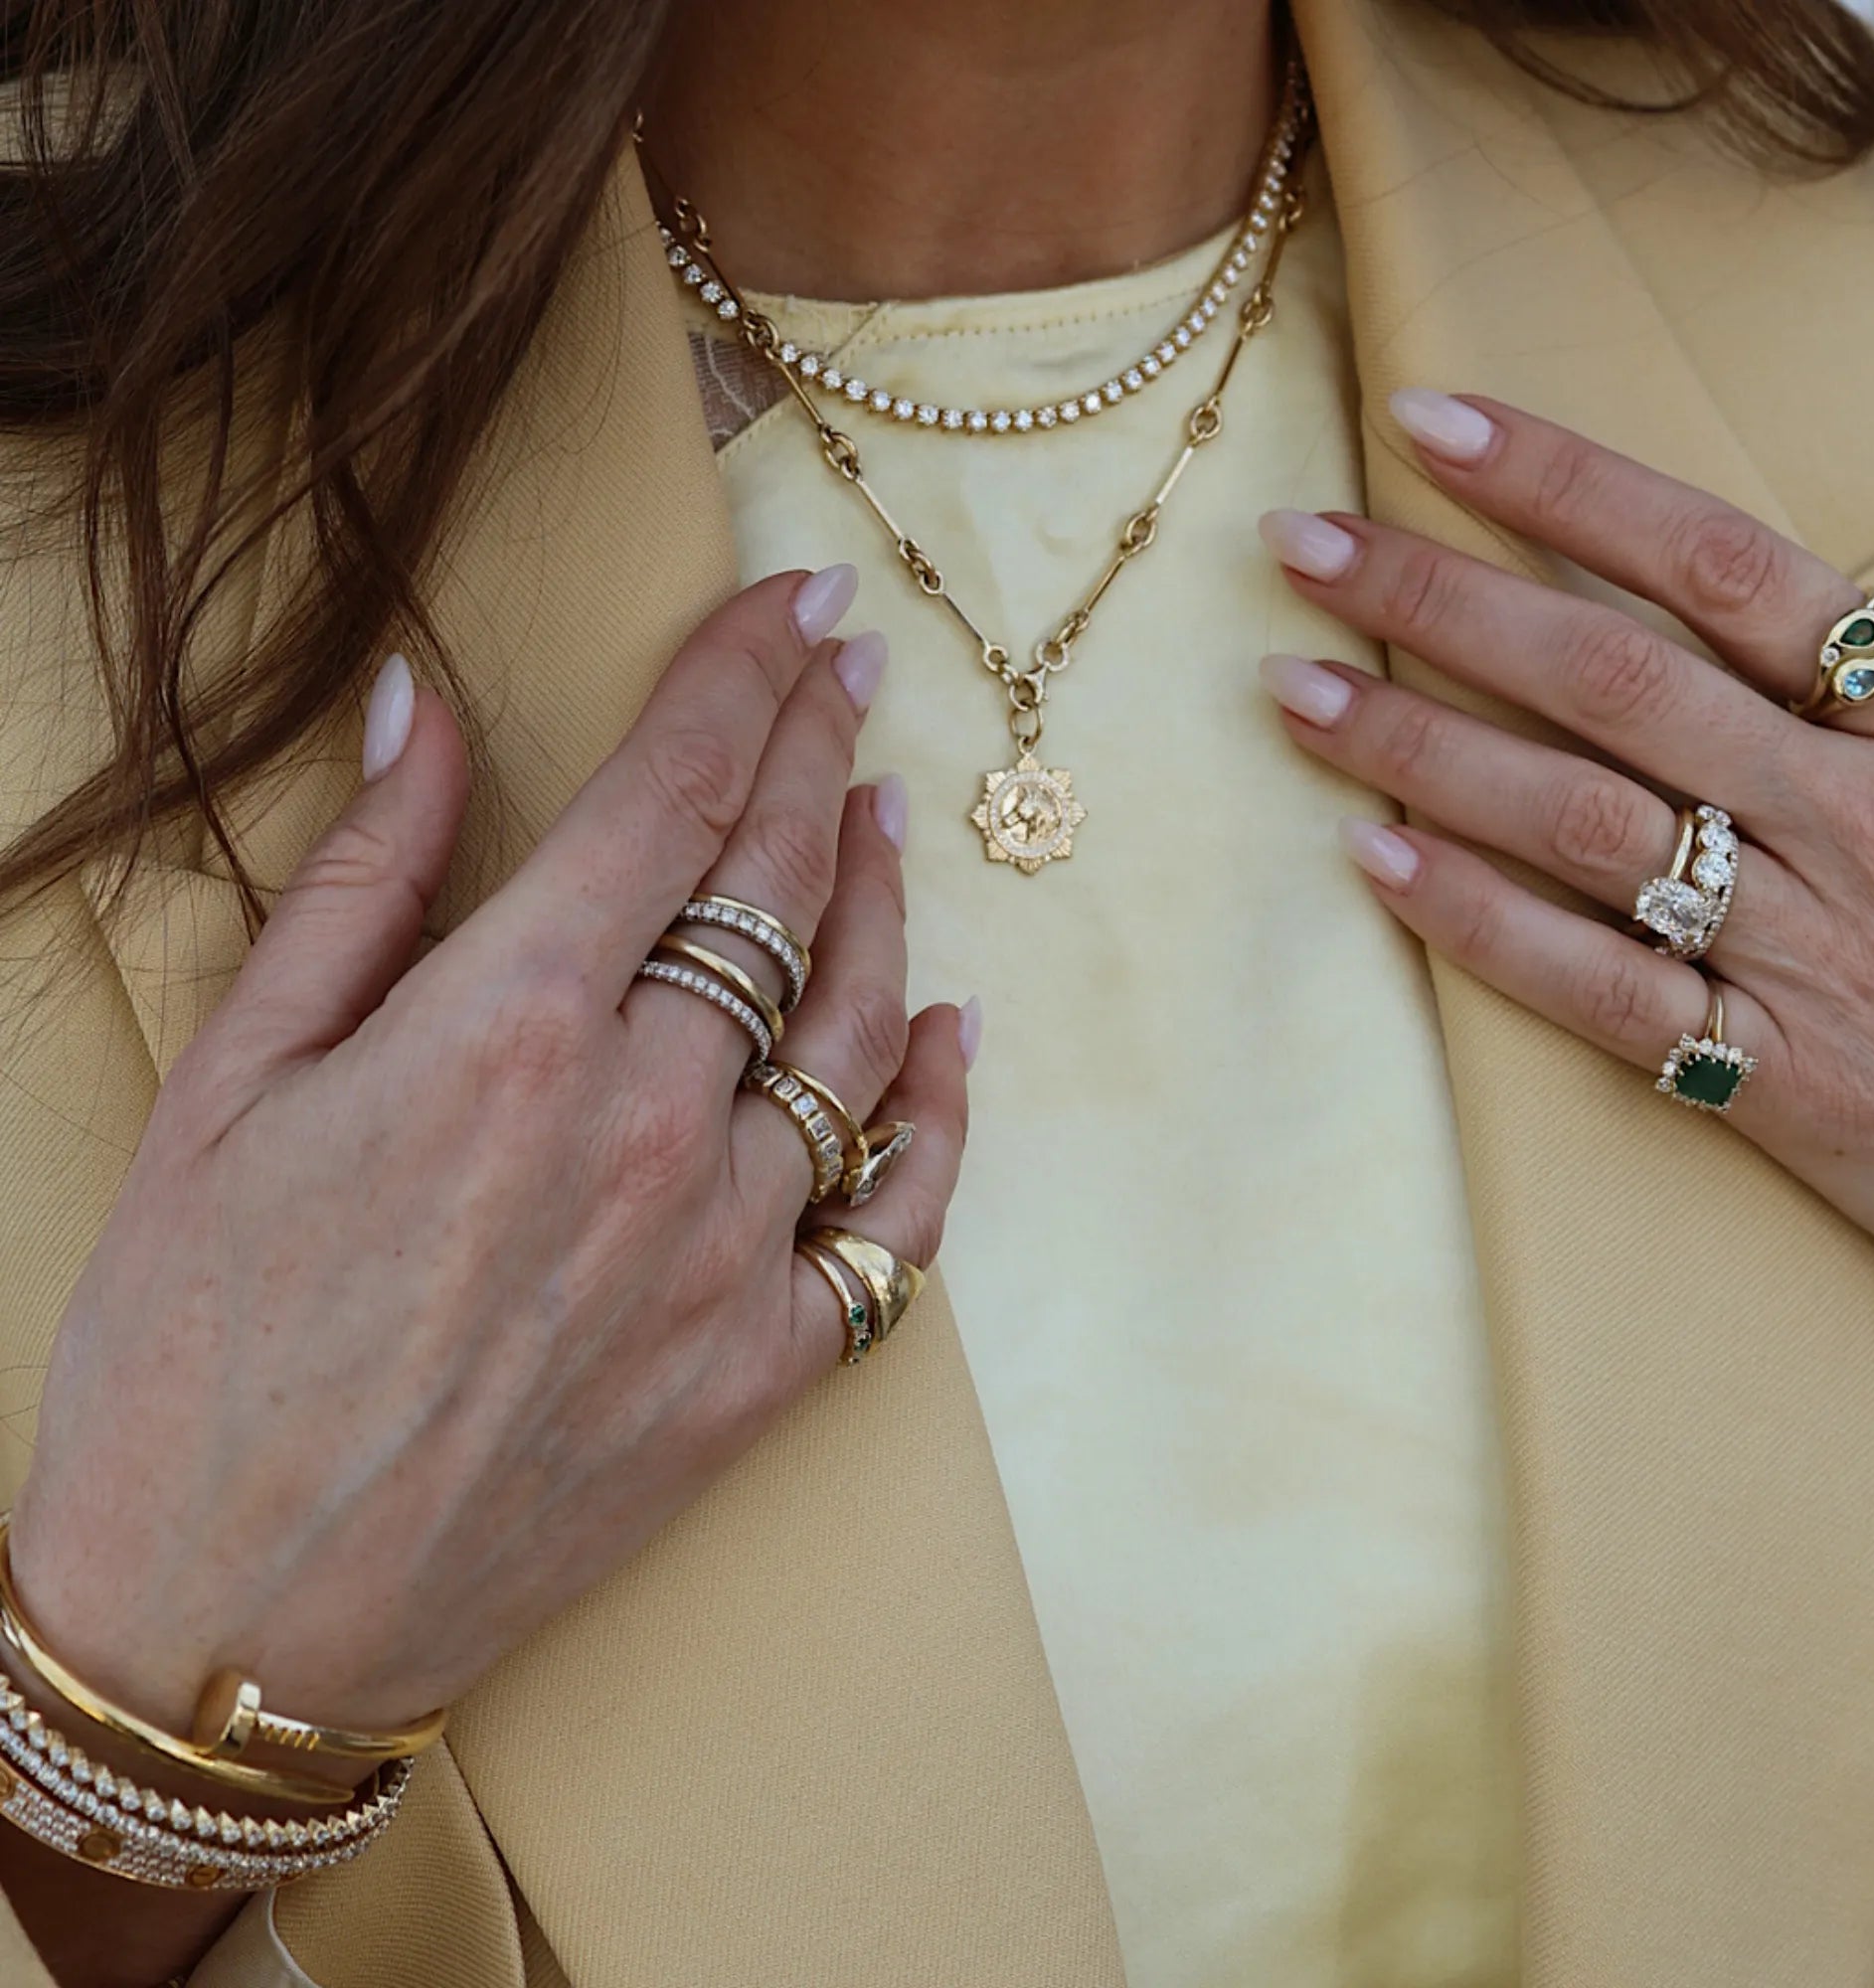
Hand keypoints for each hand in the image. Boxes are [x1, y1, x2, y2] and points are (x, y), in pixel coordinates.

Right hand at [9, 568, 970, 1736]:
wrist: (224, 1624)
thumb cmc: (193, 1350)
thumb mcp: (236, 1084)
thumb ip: (360, 881)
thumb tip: (420, 707)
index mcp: (504, 1027)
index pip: (671, 795)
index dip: (745, 677)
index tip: (797, 603)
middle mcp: (642, 1124)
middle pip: (775, 887)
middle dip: (817, 750)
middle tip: (848, 671)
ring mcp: (719, 1254)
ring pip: (855, 1033)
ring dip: (881, 903)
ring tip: (884, 810)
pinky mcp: (759, 1372)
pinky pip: (897, 1221)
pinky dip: (935, 1115)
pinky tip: (946, 1034)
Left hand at [1258, 392, 1873, 1303]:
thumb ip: (1871, 693)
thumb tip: (1706, 593)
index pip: (1724, 564)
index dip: (1570, 483)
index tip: (1434, 423)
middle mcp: (1864, 816)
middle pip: (1613, 677)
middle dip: (1440, 598)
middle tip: (1301, 546)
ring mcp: (1813, 948)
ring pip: (1581, 820)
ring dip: (1420, 746)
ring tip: (1293, 692)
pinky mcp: (1773, 1076)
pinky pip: (1598, 988)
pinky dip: (1479, 920)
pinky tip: (1375, 860)